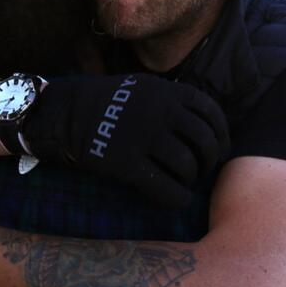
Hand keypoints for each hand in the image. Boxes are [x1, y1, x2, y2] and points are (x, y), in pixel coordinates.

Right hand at [20, 74, 229, 207]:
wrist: (64, 113)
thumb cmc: (107, 102)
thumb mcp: (144, 87)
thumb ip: (174, 101)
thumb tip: (206, 124)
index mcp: (168, 92)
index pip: (212, 114)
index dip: (221, 136)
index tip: (218, 149)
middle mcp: (161, 113)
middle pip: (205, 143)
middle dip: (209, 161)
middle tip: (202, 170)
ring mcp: (144, 138)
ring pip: (187, 167)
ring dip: (191, 180)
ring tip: (183, 182)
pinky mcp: (127, 163)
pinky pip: (165, 188)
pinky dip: (177, 198)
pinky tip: (176, 199)